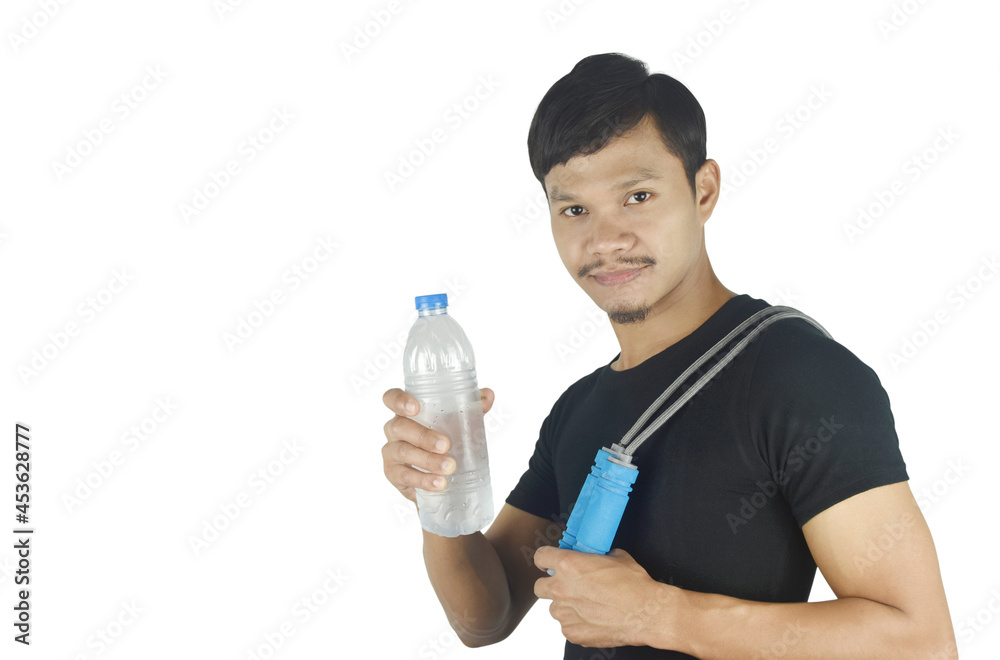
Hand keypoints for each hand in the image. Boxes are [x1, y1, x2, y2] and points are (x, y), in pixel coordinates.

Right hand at [381, 387, 494, 502]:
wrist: (438, 478)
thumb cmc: (443, 440)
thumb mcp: (457, 424)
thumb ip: (472, 408)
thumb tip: (488, 395)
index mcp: (406, 412)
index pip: (392, 398)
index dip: (399, 400)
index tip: (416, 407)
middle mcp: (394, 429)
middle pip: (399, 427)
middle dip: (423, 436)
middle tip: (446, 445)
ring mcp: (391, 452)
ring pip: (402, 452)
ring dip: (426, 460)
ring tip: (449, 467)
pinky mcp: (393, 474)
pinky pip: (404, 476)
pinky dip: (423, 480)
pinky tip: (439, 483)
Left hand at [533, 546, 675, 648]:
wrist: (645, 613)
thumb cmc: (634, 585)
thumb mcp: (617, 557)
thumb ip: (598, 557)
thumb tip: (597, 558)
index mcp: (569, 565)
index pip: (541, 557)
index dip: (544, 559)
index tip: (547, 563)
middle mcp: (561, 589)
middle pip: (539, 587)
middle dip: (550, 586)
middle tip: (566, 587)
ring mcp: (565, 613)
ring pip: (554, 609)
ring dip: (565, 606)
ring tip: (587, 606)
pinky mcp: (572, 632)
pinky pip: (567, 626)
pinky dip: (577, 623)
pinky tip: (594, 620)